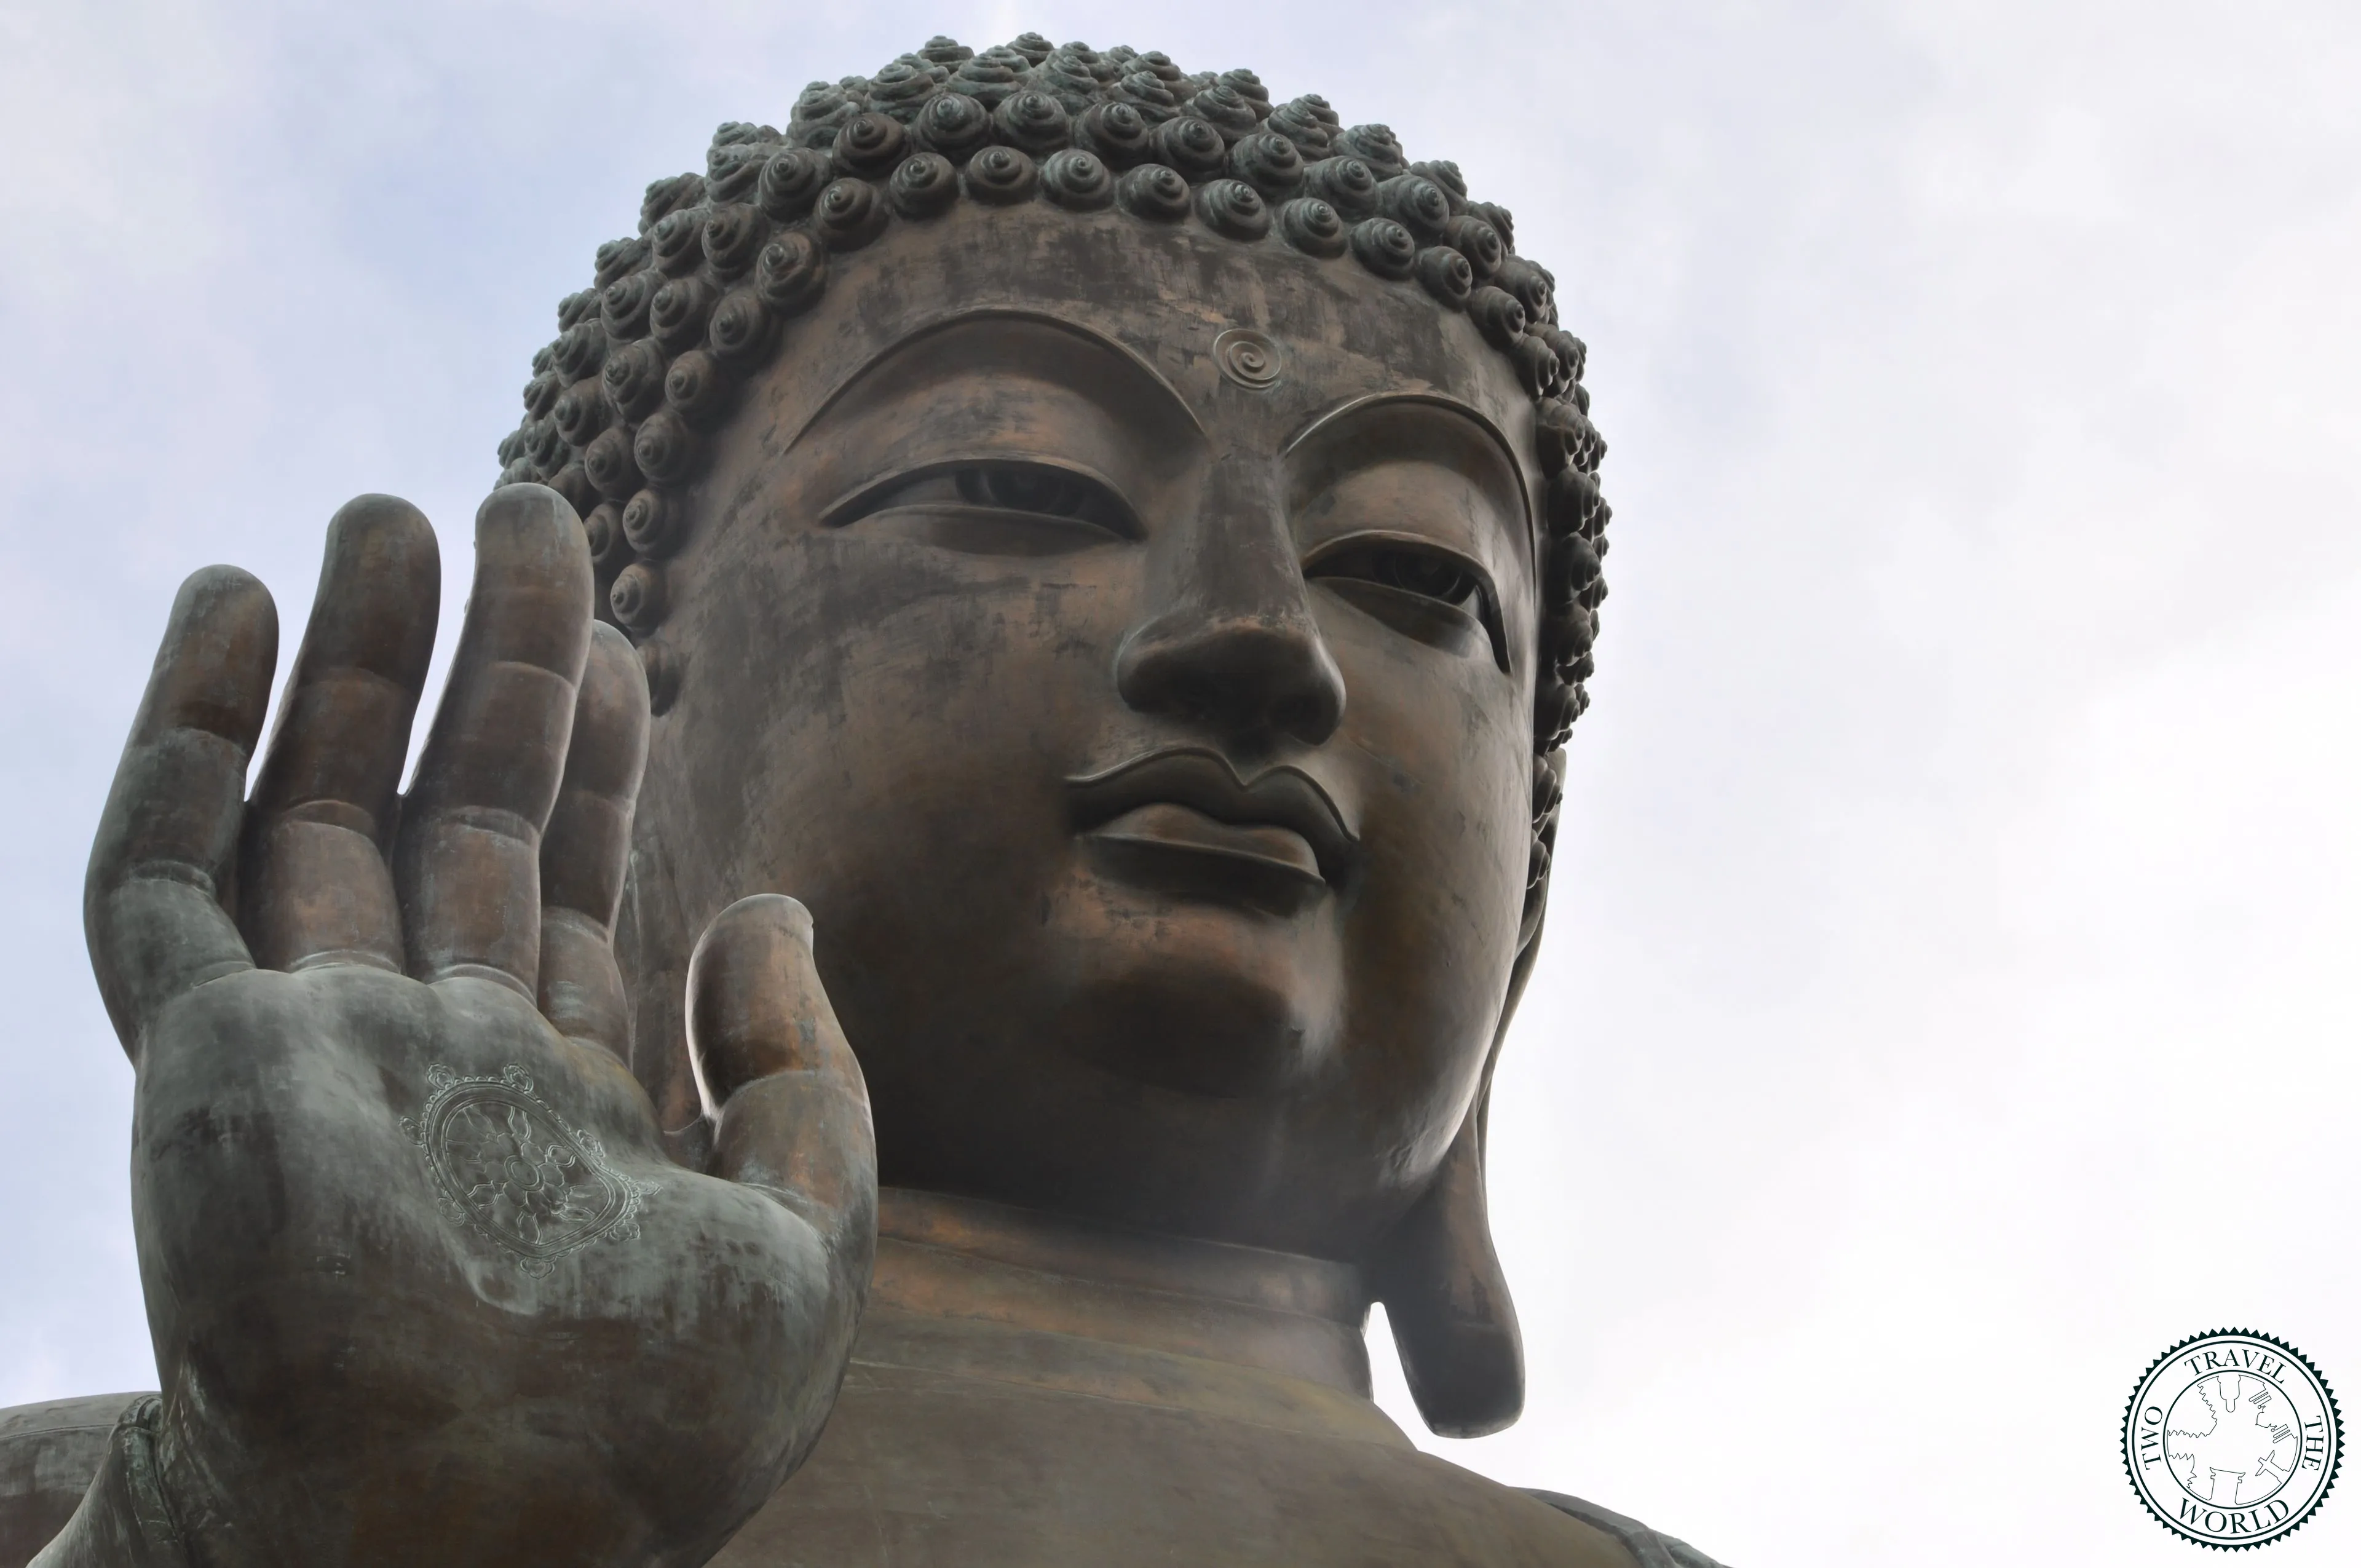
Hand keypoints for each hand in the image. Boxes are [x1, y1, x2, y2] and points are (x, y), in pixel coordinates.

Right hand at [67, 487, 873, 1567]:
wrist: (476, 1543)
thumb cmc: (648, 1432)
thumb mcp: (807, 1245)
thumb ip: (809, 1076)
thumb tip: (762, 898)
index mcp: (563, 1096)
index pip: (570, 876)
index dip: (596, 749)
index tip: (623, 633)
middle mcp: (430, 1054)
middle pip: (455, 810)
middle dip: (488, 662)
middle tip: (523, 502)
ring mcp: (309, 1047)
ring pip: (319, 806)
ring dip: (347, 662)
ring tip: (385, 515)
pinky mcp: (203, 1058)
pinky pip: (164, 872)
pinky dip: (188, 738)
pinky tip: (229, 606)